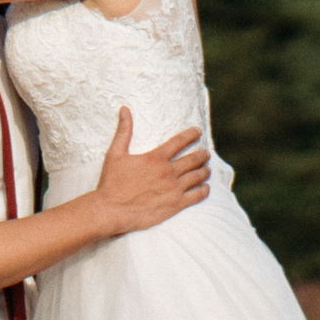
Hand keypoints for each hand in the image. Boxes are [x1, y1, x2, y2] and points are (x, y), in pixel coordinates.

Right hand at [90, 107, 209, 235]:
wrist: (111, 210)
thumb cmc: (112, 182)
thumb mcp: (115, 153)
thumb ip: (124, 131)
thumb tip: (125, 109)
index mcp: (156, 158)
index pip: (179, 142)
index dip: (191, 135)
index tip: (198, 131)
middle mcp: (168, 171)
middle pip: (192, 159)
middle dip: (202, 155)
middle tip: (206, 153)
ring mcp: (173, 189)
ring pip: (197, 176)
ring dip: (204, 171)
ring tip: (207, 169)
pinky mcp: (175, 205)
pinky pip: (196, 196)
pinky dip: (204, 191)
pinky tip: (206, 188)